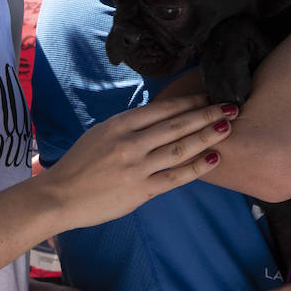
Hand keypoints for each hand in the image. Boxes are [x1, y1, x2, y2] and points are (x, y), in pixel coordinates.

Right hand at [42, 94, 234, 231]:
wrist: (59, 196)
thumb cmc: (78, 164)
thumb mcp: (100, 134)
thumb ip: (128, 127)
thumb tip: (158, 120)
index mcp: (119, 125)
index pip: (162, 109)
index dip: (188, 101)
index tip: (207, 95)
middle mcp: (130, 143)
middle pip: (177, 125)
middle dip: (206, 114)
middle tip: (230, 105)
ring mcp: (137, 167)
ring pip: (180, 148)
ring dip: (206, 136)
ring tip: (227, 127)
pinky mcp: (141, 191)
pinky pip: (176, 177)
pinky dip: (197, 167)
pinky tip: (214, 158)